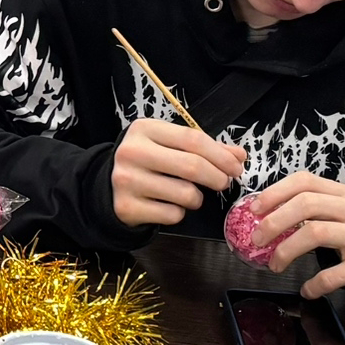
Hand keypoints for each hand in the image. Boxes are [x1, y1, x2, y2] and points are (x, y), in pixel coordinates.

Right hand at [111, 118, 246, 228]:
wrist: (105, 185)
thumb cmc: (145, 162)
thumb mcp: (167, 145)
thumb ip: (203, 148)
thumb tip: (238, 156)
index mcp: (144, 129)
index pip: (193, 139)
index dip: (221, 155)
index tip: (236, 166)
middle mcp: (132, 152)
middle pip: (192, 166)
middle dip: (217, 177)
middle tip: (223, 183)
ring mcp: (127, 180)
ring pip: (185, 194)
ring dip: (197, 198)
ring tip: (189, 195)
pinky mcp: (127, 207)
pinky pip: (173, 214)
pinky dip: (179, 213)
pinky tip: (169, 205)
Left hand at [246, 172, 344, 294]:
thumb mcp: (335, 213)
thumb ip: (307, 209)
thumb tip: (261, 217)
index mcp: (343, 193)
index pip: (305, 181)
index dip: (275, 193)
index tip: (254, 210)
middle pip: (307, 205)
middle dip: (274, 222)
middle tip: (257, 240)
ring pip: (316, 233)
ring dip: (286, 251)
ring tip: (274, 264)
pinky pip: (333, 274)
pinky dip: (314, 284)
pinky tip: (307, 289)